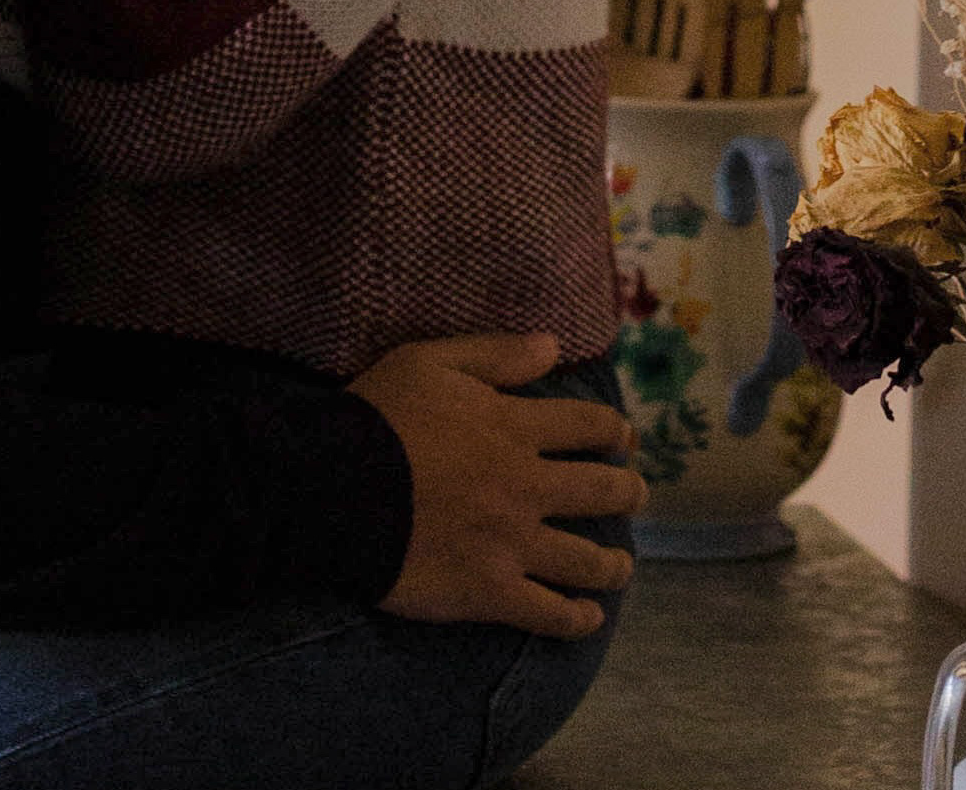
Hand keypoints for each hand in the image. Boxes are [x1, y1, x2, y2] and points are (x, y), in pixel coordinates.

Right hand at [349, 333, 645, 638]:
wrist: (330, 488)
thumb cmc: (375, 419)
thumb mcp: (429, 362)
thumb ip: (495, 354)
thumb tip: (554, 346)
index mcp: (514, 427)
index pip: (589, 426)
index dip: (616, 432)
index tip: (625, 440)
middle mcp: (526, 485)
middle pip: (602, 491)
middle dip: (629, 492)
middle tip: (635, 496)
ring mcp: (512, 542)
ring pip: (587, 559)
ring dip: (613, 564)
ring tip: (621, 567)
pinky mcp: (488, 590)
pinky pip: (546, 613)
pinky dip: (575, 619)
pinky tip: (588, 618)